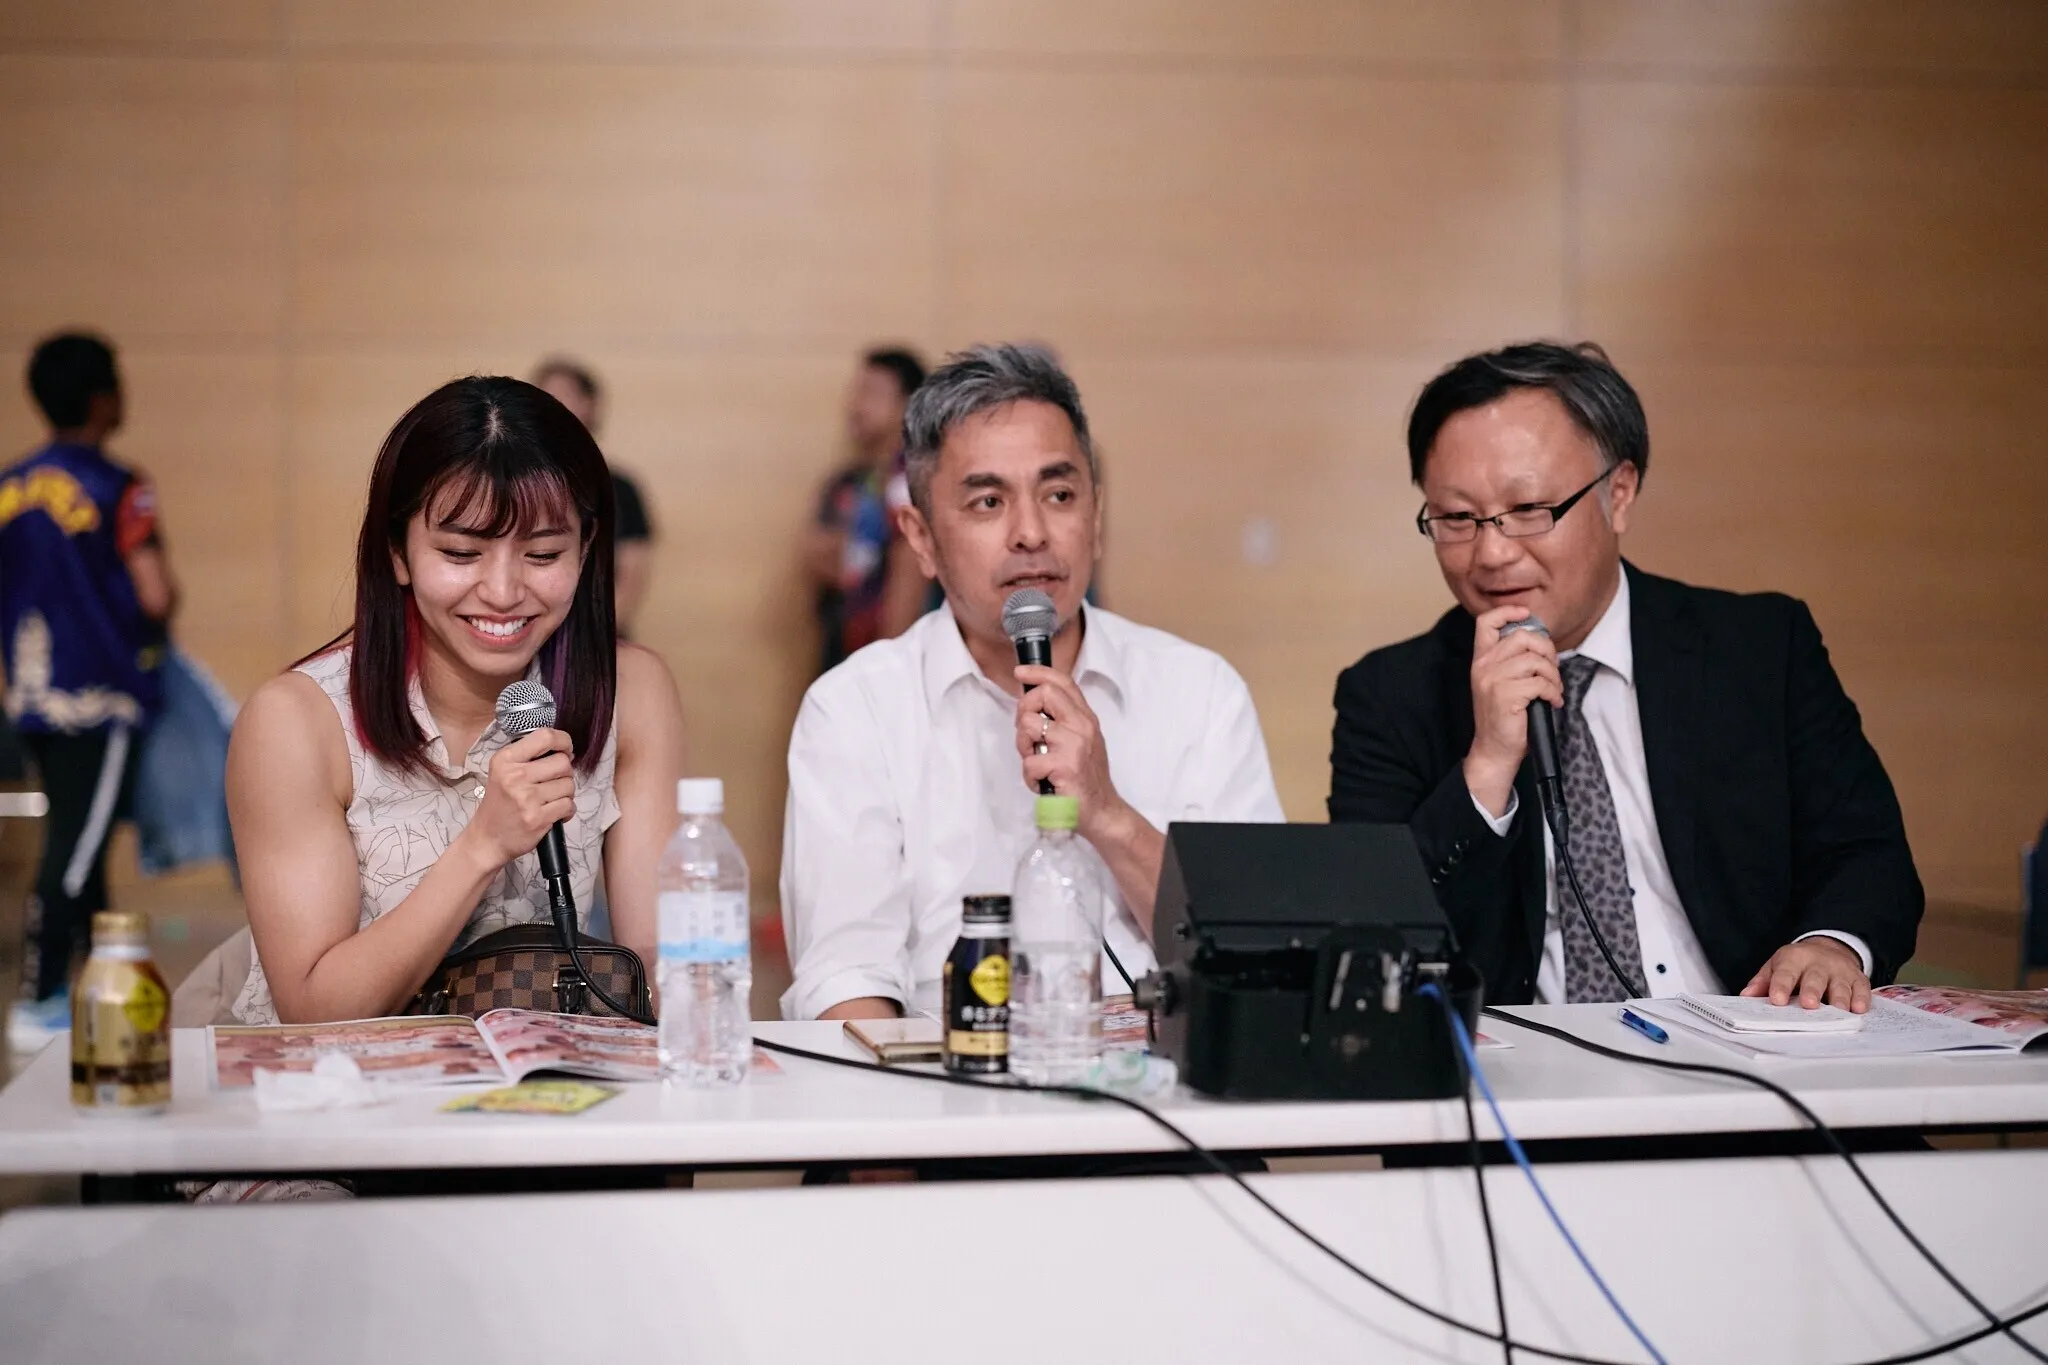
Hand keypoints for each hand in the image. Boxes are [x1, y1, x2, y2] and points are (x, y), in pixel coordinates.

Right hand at [463, 728, 576, 867]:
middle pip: (563, 762)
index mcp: (506, 760)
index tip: (566, 749)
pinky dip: (567, 809)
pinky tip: (554, 812)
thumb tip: (563, 748)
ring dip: (566, 793)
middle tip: (555, 781)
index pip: (546, 736)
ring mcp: (527, 798)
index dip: (564, 741)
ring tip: (551, 799)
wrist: (488, 838)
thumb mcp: (503, 771)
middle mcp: (515, 776)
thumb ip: (528, 756)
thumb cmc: (500, 804)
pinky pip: (569, 805)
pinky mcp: (537, 818)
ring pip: (569, 785)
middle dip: (565, 772)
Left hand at [1014, 664, 1130, 842]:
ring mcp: (1074, 745)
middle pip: (1042, 695)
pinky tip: (1043, 782)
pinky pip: (1029, 761)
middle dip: (1023, 712)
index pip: (1062, 682)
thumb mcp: (1080, 740)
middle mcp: (1082, 726)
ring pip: (1028, 727)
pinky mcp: (1064, 766)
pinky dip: (1030, 776)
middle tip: (1028, 736)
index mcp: (1085, 718)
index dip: (1038, 673)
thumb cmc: (1085, 776)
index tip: (1021, 673)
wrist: (1102, 810)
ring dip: (1024, 747)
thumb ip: (1062, 720)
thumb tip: (1033, 701)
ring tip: (1037, 761)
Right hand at [1463, 605, 1562, 816]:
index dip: (1508, 611)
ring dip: (1553, 675)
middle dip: (1546, 650)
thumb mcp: (1499, 683)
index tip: (1526, 613)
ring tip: (1554, 690)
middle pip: (1522, 636)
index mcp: (1481, 660)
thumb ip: (1511, 660)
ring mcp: (1493, 680)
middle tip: (1552, 668)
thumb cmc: (1502, 718)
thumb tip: (1539, 641)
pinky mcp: (1506, 695)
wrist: (1494, 750)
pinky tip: (1552, 702)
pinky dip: (1553, 692)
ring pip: (1535, 660)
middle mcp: (1483, 666)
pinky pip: (1540, 683)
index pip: (1486, 622)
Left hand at [1741, 937, 1871, 1011]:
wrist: (1828, 948)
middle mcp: (1818, 963)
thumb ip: (1763, 982)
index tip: (1776, 1000)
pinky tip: (1858, 1009)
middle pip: (1815, 978)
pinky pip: (1861, 988)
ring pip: (1840, 985)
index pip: (1785, 973)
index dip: (1780, 986)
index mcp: (1794, 959)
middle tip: (1809, 1004)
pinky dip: (1861, 999)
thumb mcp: (1777, 966)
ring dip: (1839, 998)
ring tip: (1837, 1011)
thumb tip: (1746, 996)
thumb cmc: (1797, 964)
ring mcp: (1840, 970)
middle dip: (1812, 991)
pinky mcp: (1858, 978)